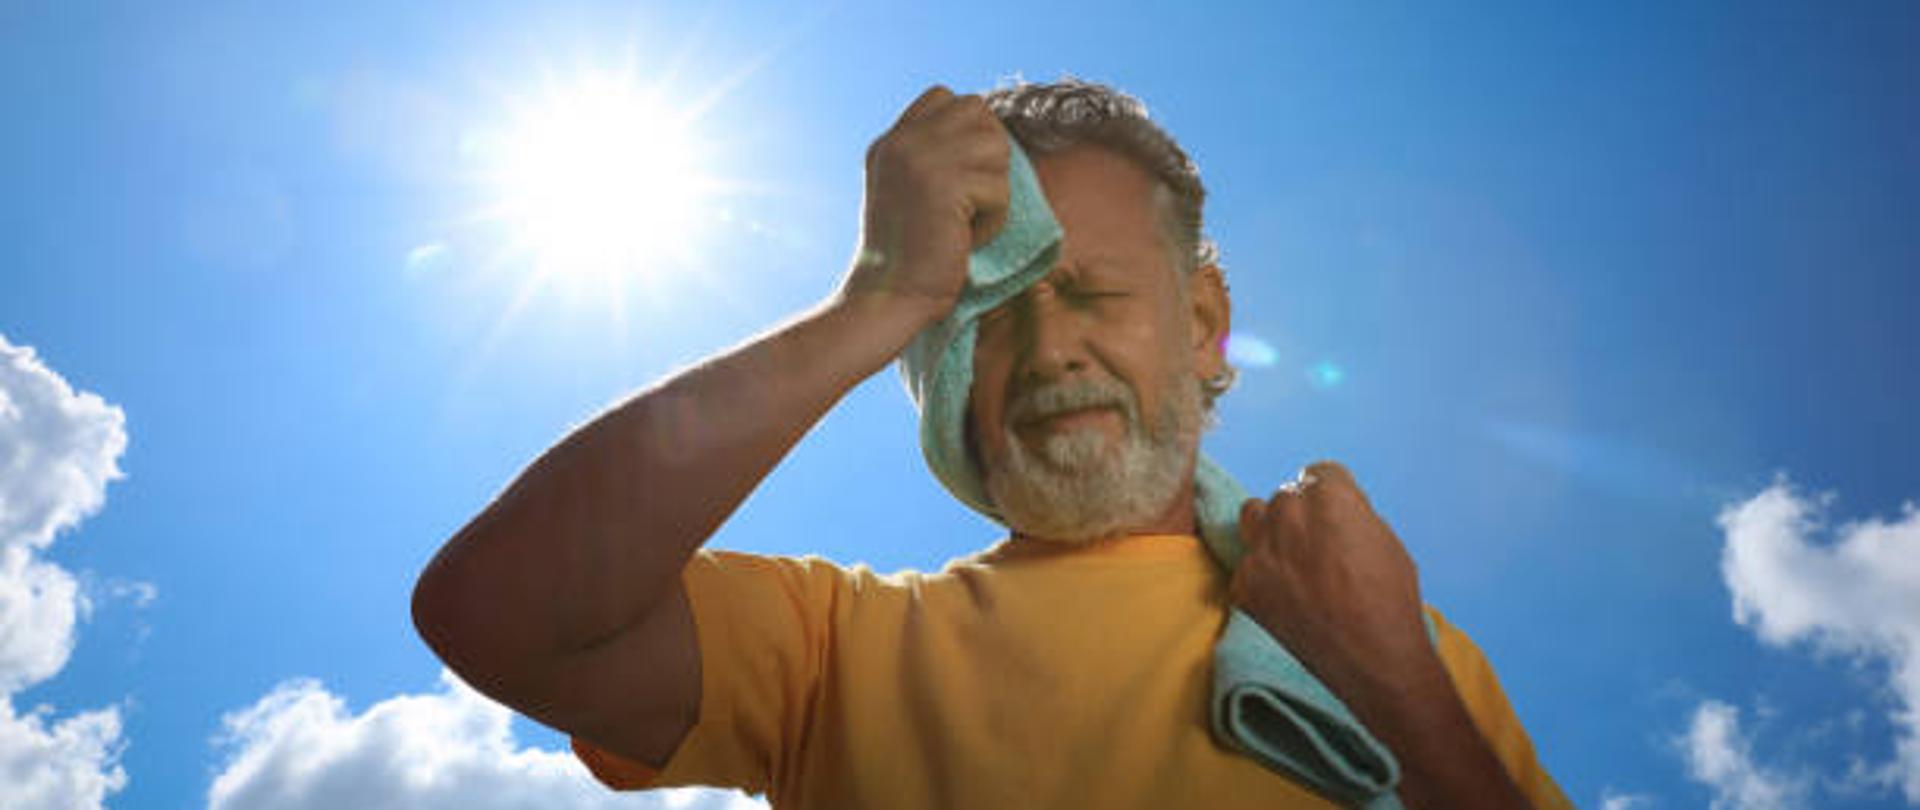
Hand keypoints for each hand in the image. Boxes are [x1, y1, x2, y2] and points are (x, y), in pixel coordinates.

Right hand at [837, 85, 1012, 331]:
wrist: (888, 297)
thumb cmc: (910, 256)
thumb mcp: (911, 191)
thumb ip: (934, 156)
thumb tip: (990, 134)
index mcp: (891, 142)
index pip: (944, 97)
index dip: (967, 131)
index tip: (960, 178)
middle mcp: (902, 142)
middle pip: (978, 112)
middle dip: (988, 156)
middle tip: (969, 201)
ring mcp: (920, 159)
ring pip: (996, 147)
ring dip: (994, 190)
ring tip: (967, 222)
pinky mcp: (944, 185)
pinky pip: (999, 189)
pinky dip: (993, 220)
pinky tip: (964, 240)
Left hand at [1229, 460, 1441, 708]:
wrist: (1373, 659)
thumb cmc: (1390, 600)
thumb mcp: (1384, 540)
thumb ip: (1352, 514)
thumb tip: (1334, 509)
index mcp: (1328, 496)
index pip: (1318, 473)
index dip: (1332, 496)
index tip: (1336, 517)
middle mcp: (1287, 514)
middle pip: (1286, 497)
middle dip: (1300, 516)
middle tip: (1319, 549)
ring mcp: (1261, 550)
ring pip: (1253, 517)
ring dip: (1269, 531)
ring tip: (1291, 560)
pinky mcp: (1245, 585)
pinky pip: (1247, 567)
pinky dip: (1262, 579)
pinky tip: (1286, 601)